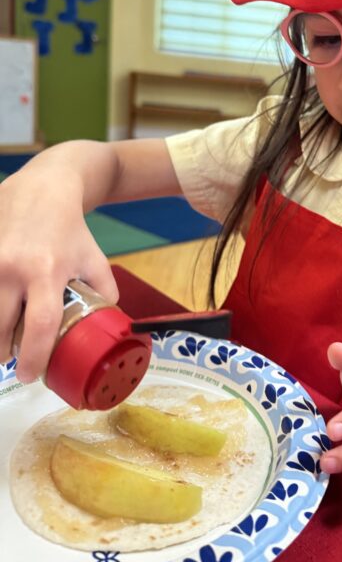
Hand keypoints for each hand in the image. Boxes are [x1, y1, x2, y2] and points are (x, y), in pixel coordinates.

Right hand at [0, 170, 117, 382]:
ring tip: (2, 340)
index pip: (40, 325)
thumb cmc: (70, 228)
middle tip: (10, 358)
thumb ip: (104, 290)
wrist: (43, 186)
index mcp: (48, 271)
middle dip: (3, 351)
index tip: (30, 375)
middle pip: (0, 327)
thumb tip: (110, 322)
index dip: (34, 356)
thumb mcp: (94, 258)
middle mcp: (14, 267)